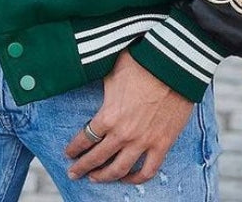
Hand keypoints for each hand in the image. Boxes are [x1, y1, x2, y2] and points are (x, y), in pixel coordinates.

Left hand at [64, 50, 193, 184]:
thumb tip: (89, 77)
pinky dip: (136, 179)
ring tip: (95, 178)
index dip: (74, 148)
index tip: (69, 152)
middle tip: (73, 172)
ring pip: (119, 170)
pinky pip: (148, 170)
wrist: (173, 65)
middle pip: (97, 158)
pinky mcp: (162, 144)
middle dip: (82, 167)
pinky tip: (128, 178)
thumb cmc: (141, 62)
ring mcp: (143, 142)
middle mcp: (123, 134)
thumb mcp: (111, 71)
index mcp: (108, 115)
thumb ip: (100, 85)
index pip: (85, 138)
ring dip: (104, 177)